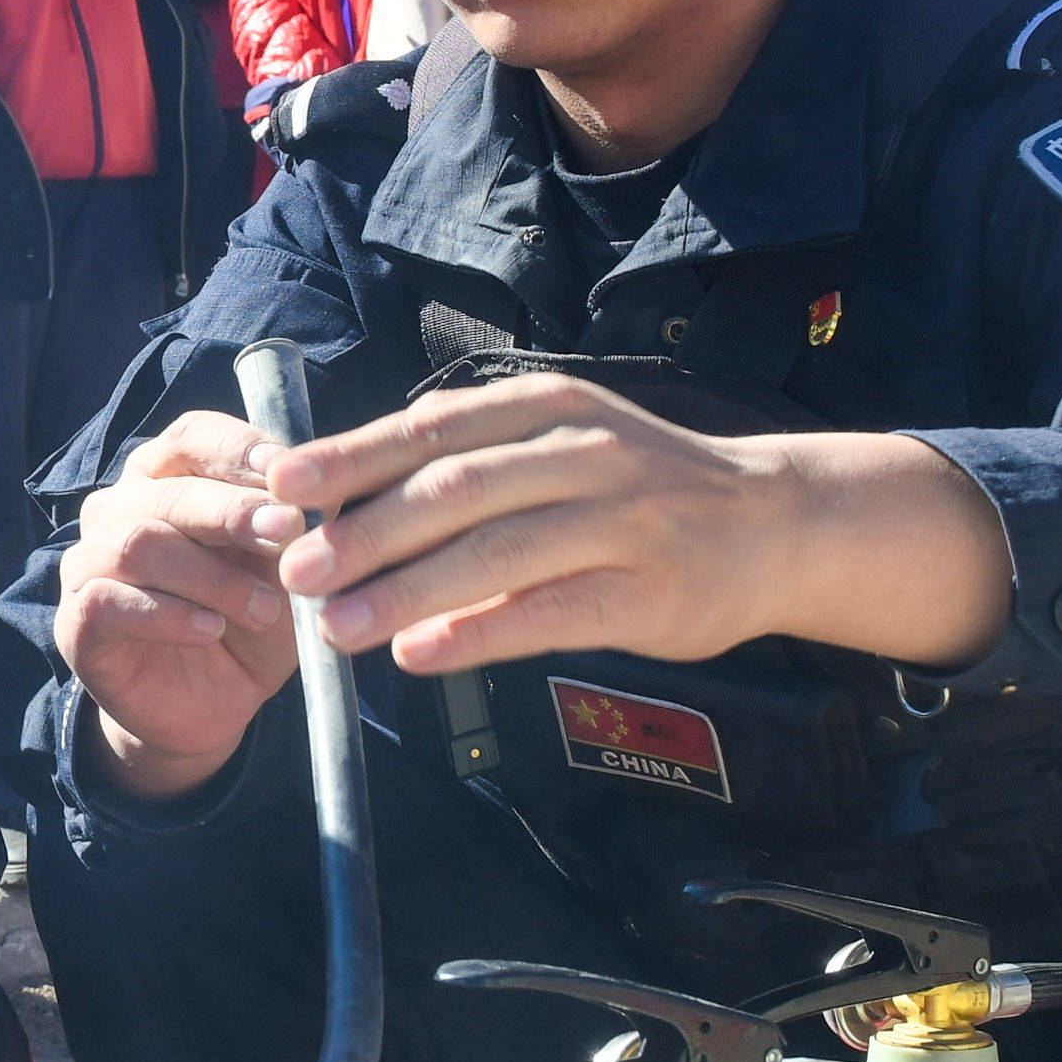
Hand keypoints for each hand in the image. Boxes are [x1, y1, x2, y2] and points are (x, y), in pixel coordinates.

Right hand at [51, 412, 302, 807]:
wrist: (215, 705)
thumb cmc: (249, 620)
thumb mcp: (286, 569)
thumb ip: (290, 528)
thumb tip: (311, 494)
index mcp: (170, 477)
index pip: (192, 437)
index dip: (237, 449)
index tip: (287, 474)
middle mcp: (120, 508)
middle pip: (167, 491)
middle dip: (233, 511)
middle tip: (287, 534)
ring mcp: (89, 562)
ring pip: (137, 543)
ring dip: (210, 576)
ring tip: (263, 610)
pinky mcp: (76, 621)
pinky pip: (107, 602)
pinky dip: (166, 615)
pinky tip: (209, 630)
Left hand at [262, 375, 1011, 679]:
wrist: (779, 523)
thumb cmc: (645, 489)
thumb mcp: (562, 447)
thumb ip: (473, 466)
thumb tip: (347, 500)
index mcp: (551, 407)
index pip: (435, 425)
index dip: (354, 456)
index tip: (283, 483)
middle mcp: (586, 452)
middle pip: (457, 487)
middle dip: (365, 530)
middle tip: (295, 569)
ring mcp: (625, 520)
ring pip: (498, 551)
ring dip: (406, 591)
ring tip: (336, 627)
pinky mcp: (651, 592)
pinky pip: (552, 612)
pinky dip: (480, 632)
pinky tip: (421, 654)